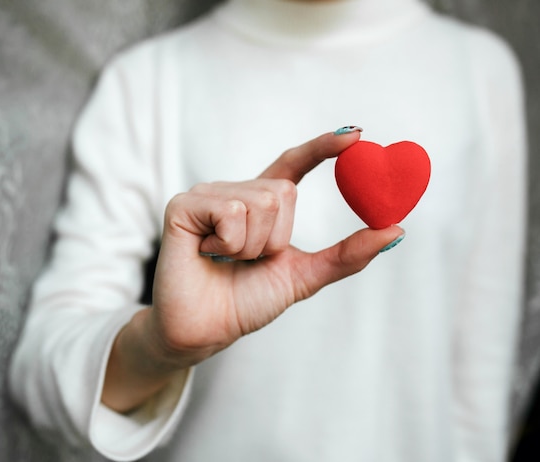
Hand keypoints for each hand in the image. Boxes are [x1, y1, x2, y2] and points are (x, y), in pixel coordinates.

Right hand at [151, 131, 403, 364]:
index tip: (357, 134)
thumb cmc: (246, 302)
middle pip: (283, 191)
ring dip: (253, 246)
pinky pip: (231, 211)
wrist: (205, 330)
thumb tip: (395, 231)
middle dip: (276, 238)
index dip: (322, 147)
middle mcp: (234, 191)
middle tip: (249, 260)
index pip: (293, 164)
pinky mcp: (184, 204)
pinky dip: (230, 243)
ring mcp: (207, 195)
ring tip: (226, 260)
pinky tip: (208, 253)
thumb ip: (345, 255)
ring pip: (260, 202)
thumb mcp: (303, 276)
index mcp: (259, 204)